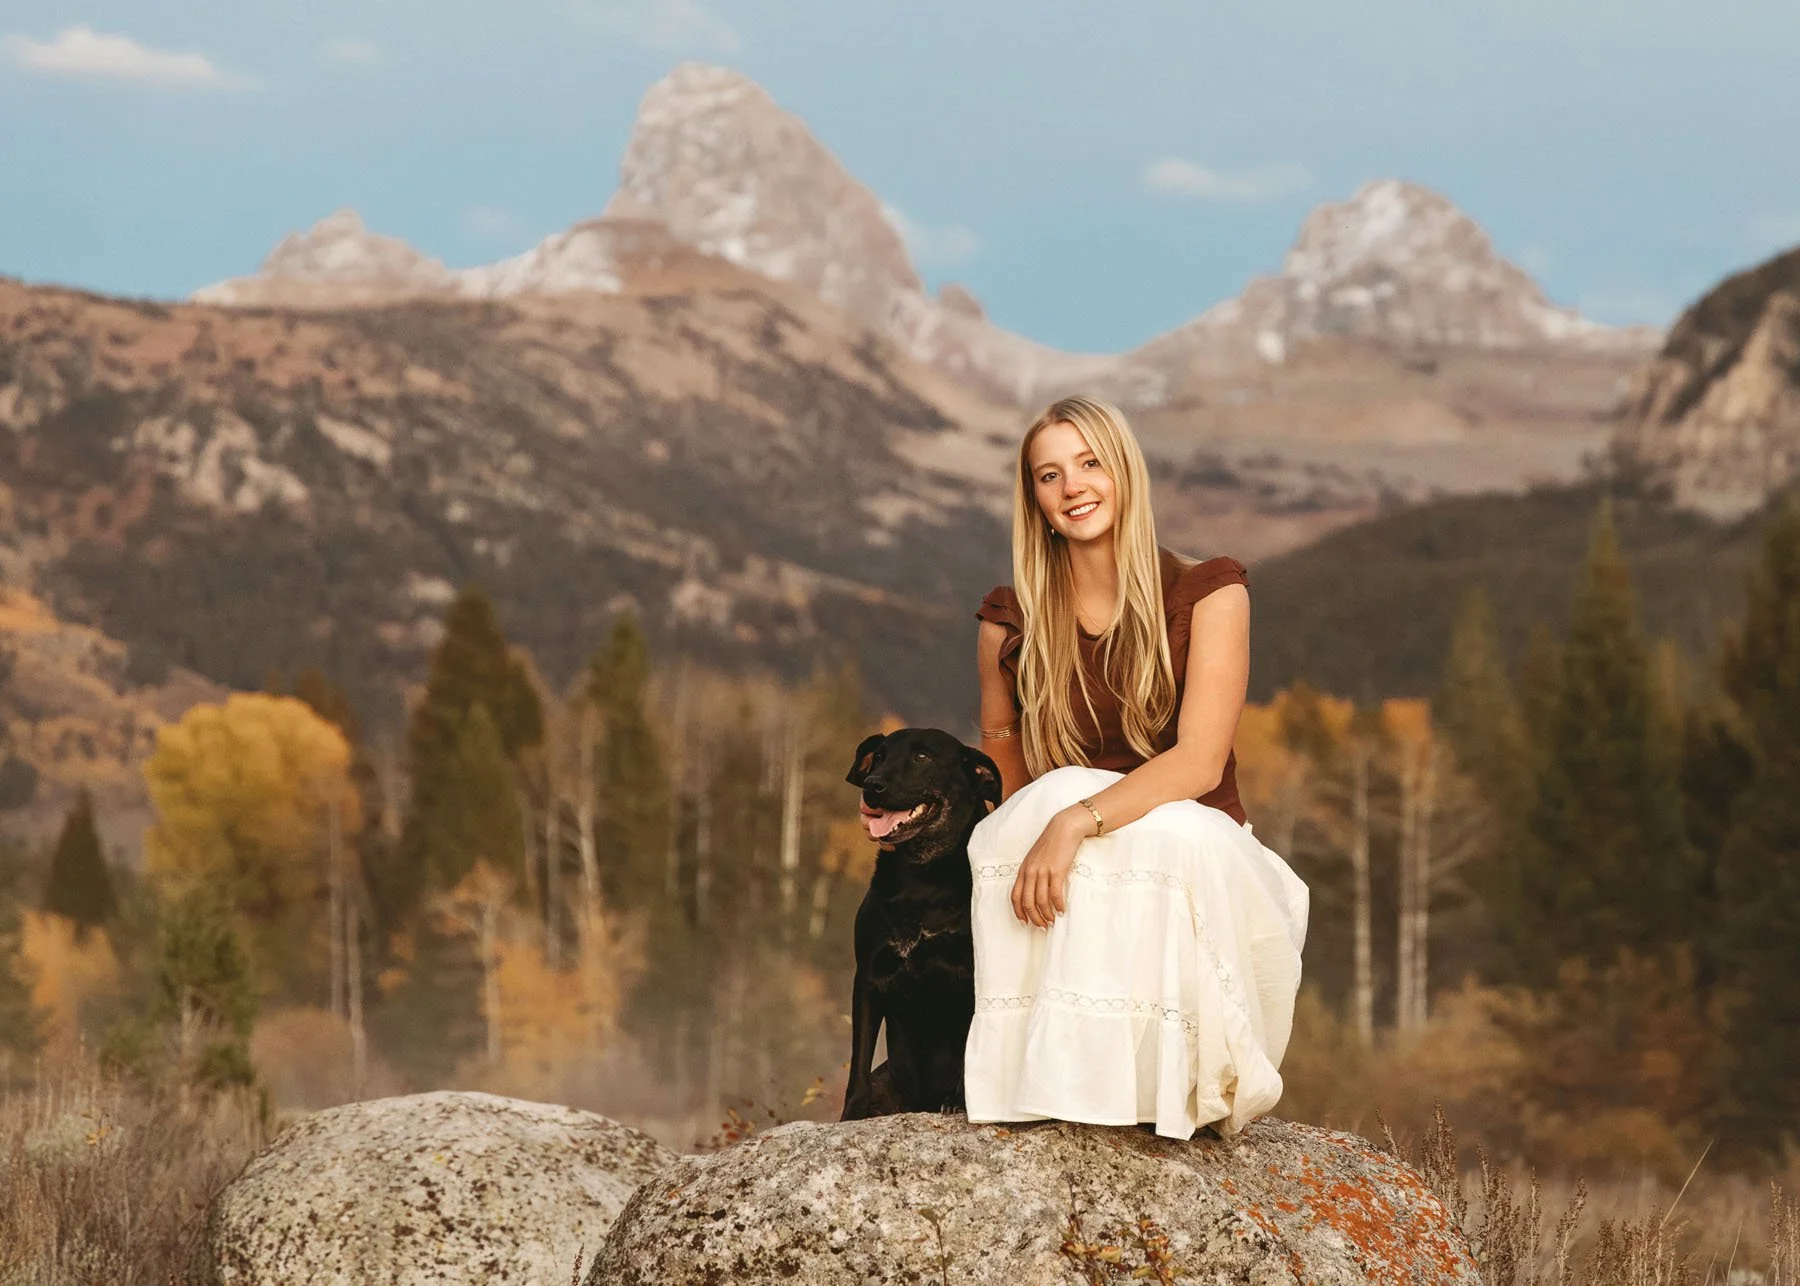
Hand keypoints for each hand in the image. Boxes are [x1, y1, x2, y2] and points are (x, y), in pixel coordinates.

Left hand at [1009, 810, 1087, 928]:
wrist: (1064, 828)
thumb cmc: (1051, 843)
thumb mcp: (1035, 858)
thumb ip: (1032, 872)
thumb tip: (1035, 891)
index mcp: (1023, 870)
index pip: (1015, 896)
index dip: (1019, 912)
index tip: (1025, 922)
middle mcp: (1030, 872)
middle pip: (1027, 902)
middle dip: (1034, 918)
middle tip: (1042, 926)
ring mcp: (1043, 872)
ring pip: (1041, 901)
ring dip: (1047, 915)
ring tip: (1053, 921)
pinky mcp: (1056, 871)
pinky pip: (1055, 894)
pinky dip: (1058, 906)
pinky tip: (1062, 910)